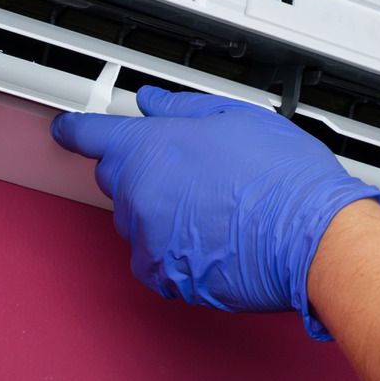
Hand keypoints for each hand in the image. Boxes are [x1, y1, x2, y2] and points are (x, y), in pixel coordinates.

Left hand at [51, 86, 379, 338]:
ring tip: (215, 200)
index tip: (68, 128)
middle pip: (118, 176)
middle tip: (191, 165)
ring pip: (139, 217)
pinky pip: (154, 255)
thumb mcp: (234, 116)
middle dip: (143, 167)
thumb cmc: (281, 177)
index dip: (77, 128)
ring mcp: (149, 240)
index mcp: (148, 149)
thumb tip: (153, 104)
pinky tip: (214, 232)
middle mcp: (139, 196)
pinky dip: (174, 245)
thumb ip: (181, 108)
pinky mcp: (166, 276)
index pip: (89, 134)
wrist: (311, 235)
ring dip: (161, 208)